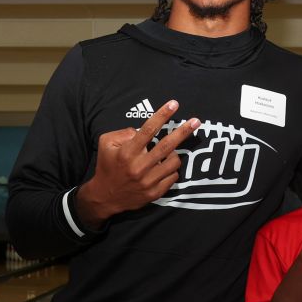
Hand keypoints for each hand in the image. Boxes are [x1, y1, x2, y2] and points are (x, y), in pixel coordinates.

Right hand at [76, 100, 199, 227]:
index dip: (162, 115)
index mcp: (127, 152)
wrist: (105, 197)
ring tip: (168, 153)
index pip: (148, 129)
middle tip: (196, 121)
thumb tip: (141, 130)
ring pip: (174, 162)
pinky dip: (171, 170)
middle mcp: (139, 166)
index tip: (174, 104)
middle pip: (167, 145)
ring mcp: (148, 181)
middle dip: (183, 131)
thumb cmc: (107, 166)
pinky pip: (173, 177)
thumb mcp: (106, 144)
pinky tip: (163, 168)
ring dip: (174, 154)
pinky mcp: (154, 193)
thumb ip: (123, 133)